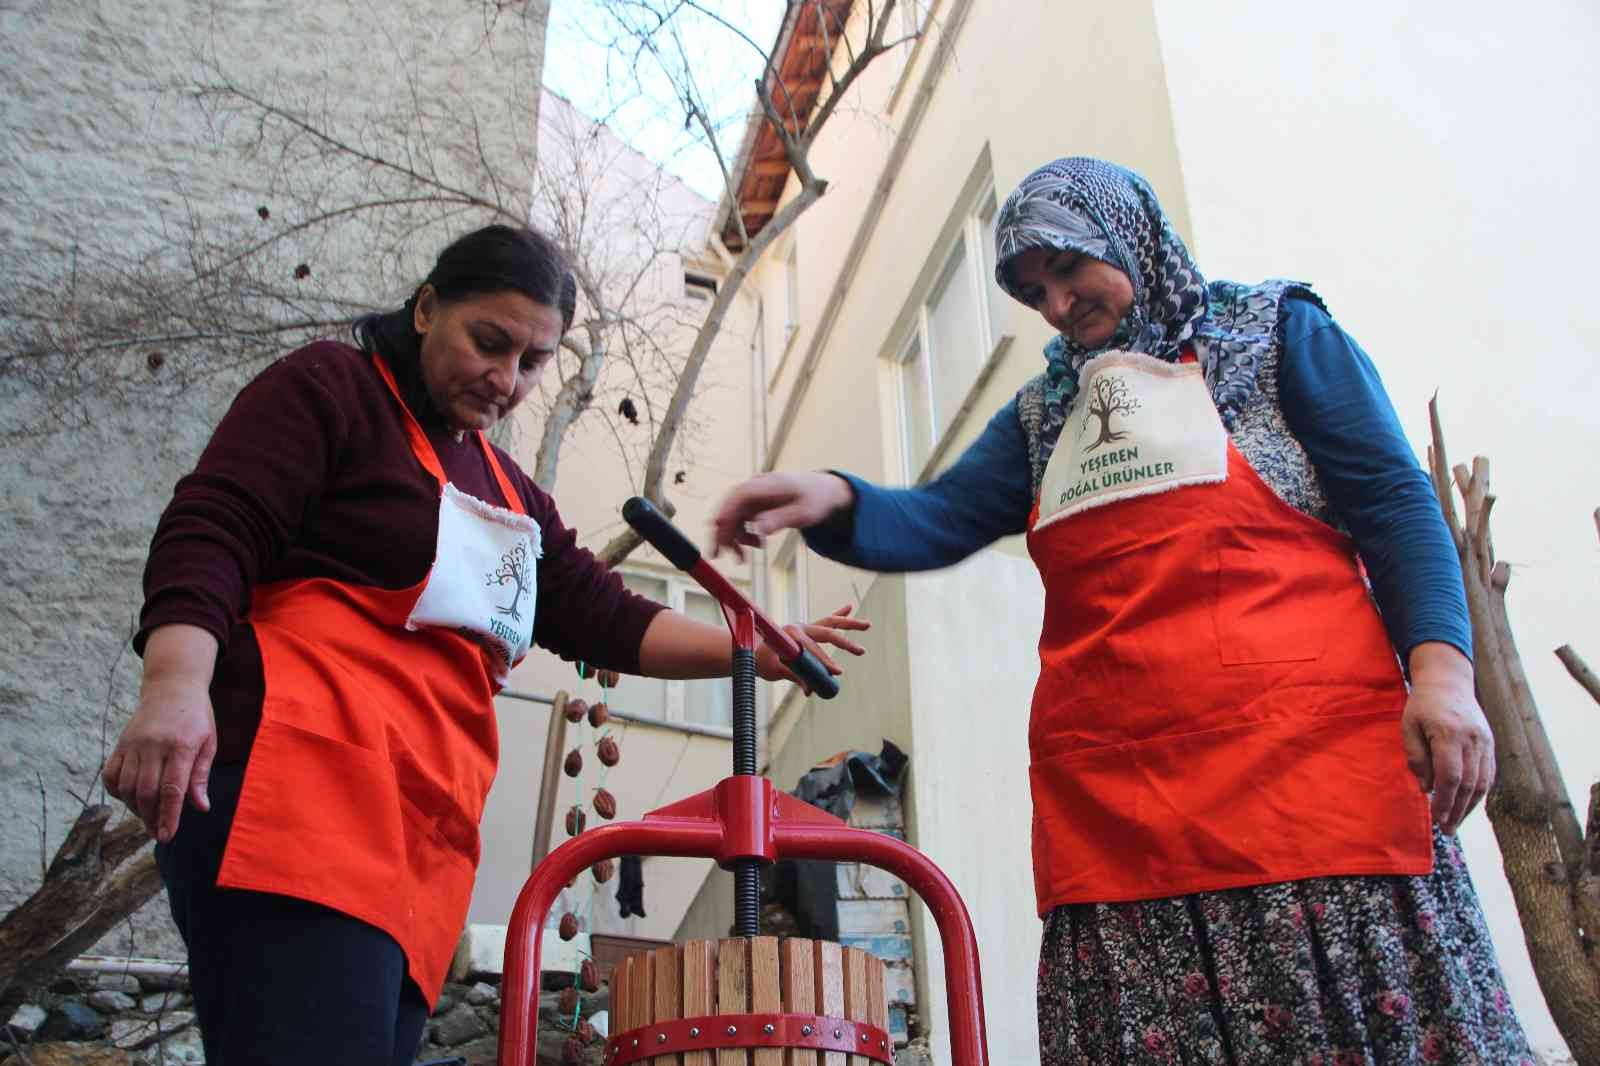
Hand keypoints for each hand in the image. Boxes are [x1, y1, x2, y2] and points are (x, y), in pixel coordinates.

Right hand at [102, 626, 218, 842]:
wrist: (172, 687)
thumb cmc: (196, 717)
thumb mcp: (209, 742)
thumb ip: (200, 775)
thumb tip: (200, 807)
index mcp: (181, 745)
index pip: (172, 789)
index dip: (169, 815)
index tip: (168, 835)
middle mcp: (154, 745)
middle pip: (147, 792)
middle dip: (152, 818)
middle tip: (159, 833)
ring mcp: (133, 744)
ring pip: (126, 787)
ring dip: (136, 808)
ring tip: (149, 817)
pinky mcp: (120, 744)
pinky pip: (111, 775)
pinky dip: (117, 793)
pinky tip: (131, 799)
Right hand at [712, 472, 854, 561]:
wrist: (822, 490)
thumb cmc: (815, 499)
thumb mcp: (803, 513)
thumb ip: (780, 519)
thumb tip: (759, 528)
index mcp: (768, 484)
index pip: (739, 496)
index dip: (726, 515)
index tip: (721, 537)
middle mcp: (755, 487)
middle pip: (729, 507)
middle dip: (721, 532)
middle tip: (717, 555)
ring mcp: (753, 495)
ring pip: (731, 516)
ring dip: (733, 538)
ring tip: (744, 557)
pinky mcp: (753, 503)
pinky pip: (739, 519)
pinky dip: (742, 534)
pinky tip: (756, 544)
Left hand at [755, 604, 870, 692]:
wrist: (750, 650)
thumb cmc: (760, 660)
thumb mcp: (775, 670)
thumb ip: (794, 677)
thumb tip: (811, 690)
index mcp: (789, 634)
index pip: (811, 650)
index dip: (824, 662)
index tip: (837, 673)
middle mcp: (799, 627)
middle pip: (827, 632)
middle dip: (845, 642)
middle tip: (861, 651)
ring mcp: (804, 626)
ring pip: (830, 622)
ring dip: (849, 623)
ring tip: (867, 624)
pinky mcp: (807, 629)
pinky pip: (826, 621)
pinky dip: (838, 614)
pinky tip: (849, 606)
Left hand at [1400, 642, 1493, 833]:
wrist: (1449, 682)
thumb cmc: (1422, 705)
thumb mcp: (1409, 726)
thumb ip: (1417, 757)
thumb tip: (1426, 788)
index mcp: (1449, 734)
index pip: (1451, 775)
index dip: (1445, 800)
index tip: (1437, 818)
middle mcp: (1473, 740)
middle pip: (1469, 783)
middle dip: (1457, 809)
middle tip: (1447, 830)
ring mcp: (1485, 742)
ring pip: (1482, 782)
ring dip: (1469, 806)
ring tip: (1455, 823)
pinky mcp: (1490, 744)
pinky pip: (1488, 775)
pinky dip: (1478, 793)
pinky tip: (1467, 805)